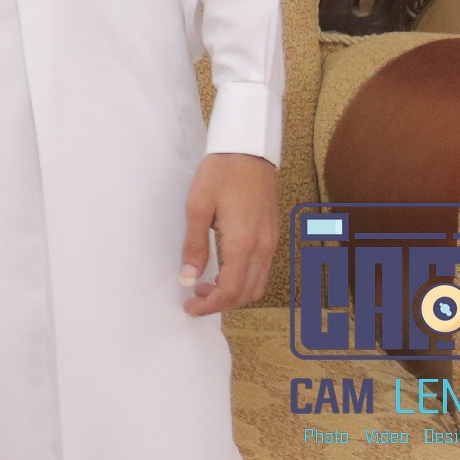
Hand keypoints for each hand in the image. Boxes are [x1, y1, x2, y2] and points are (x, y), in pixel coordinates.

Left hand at [180, 152, 276, 315]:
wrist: (248, 152)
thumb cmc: (220, 174)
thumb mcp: (197, 207)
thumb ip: (194, 245)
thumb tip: (187, 277)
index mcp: (243, 243)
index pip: (230, 290)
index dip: (210, 305)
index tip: (190, 307)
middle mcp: (262, 248)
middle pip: (247, 294)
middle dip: (221, 302)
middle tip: (194, 296)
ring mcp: (271, 243)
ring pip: (257, 285)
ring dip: (233, 293)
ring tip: (205, 284)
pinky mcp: (272, 236)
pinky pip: (261, 270)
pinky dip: (243, 280)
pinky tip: (223, 270)